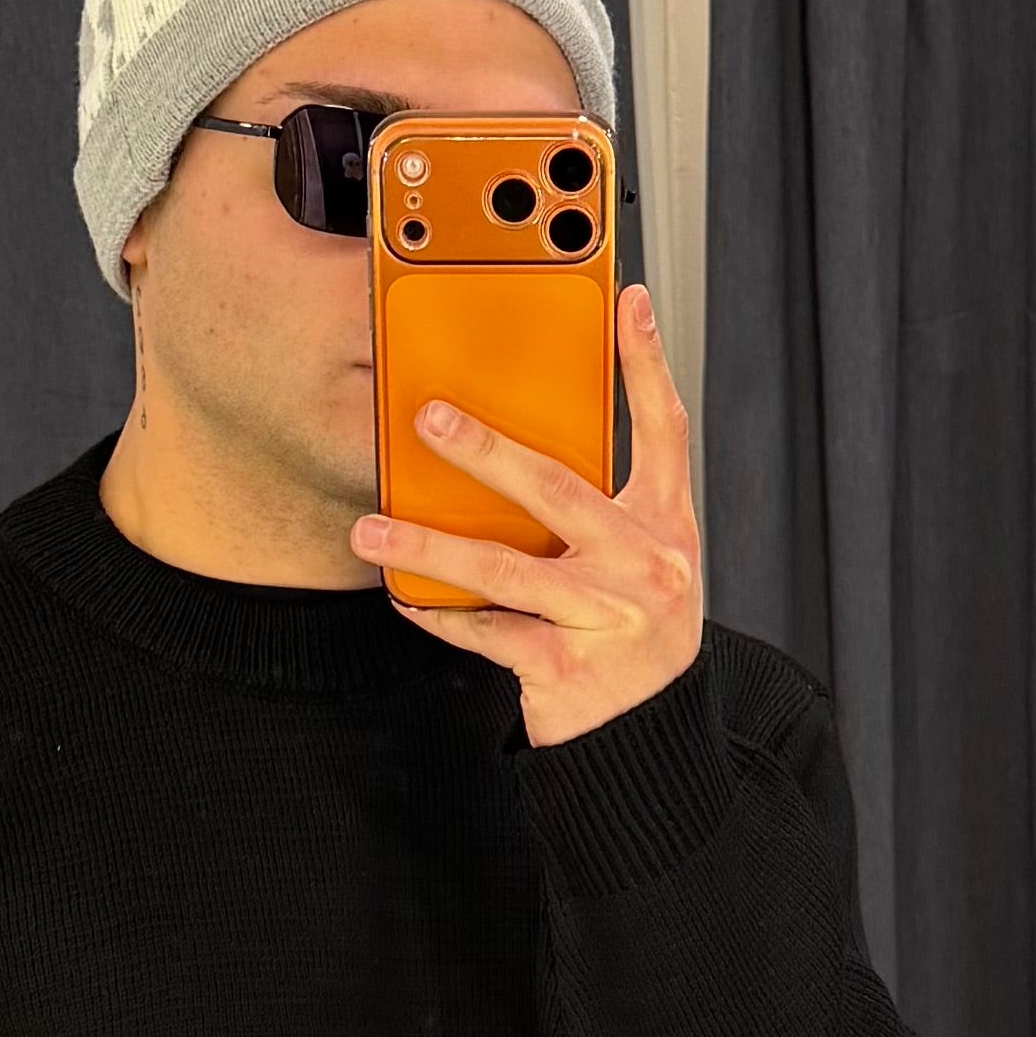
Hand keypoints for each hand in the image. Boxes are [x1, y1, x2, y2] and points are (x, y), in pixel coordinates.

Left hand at [350, 277, 703, 743]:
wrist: (651, 735)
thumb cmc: (634, 634)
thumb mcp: (644, 560)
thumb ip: (604, 504)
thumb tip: (518, 447)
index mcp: (664, 524)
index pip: (663, 428)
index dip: (647, 361)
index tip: (629, 300)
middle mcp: (644, 564)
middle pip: (558, 488)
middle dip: (487, 449)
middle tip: (428, 419)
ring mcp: (606, 616)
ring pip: (505, 567)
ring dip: (430, 544)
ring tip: (371, 528)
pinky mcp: (567, 667)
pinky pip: (486, 630)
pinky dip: (438, 613)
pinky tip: (402, 595)